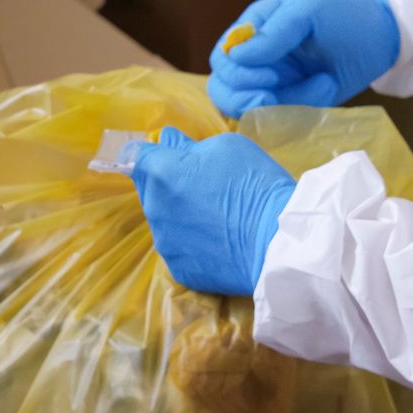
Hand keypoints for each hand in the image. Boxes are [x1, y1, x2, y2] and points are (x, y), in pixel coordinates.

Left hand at [131, 129, 295, 295]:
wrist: (277, 242)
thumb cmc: (255, 185)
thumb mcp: (227, 147)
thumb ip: (189, 145)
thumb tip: (169, 142)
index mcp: (161, 173)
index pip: (134, 156)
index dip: (150, 153)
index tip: (167, 156)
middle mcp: (154, 209)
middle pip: (149, 190)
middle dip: (167, 183)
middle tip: (203, 186)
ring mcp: (164, 243)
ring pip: (163, 221)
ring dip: (179, 214)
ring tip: (215, 217)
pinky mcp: (179, 269)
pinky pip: (179, 249)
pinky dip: (193, 243)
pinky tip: (219, 241)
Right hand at [208, 0, 399, 117]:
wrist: (383, 34)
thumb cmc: (343, 12)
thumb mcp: (308, 9)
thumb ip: (273, 32)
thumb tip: (236, 56)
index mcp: (253, 30)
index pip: (222, 60)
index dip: (238, 74)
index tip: (269, 75)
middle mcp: (257, 60)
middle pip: (224, 90)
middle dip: (247, 99)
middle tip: (275, 96)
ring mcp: (274, 84)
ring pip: (249, 111)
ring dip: (279, 106)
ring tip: (318, 87)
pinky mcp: (293, 104)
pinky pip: (278, 121)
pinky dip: (298, 114)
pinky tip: (325, 89)